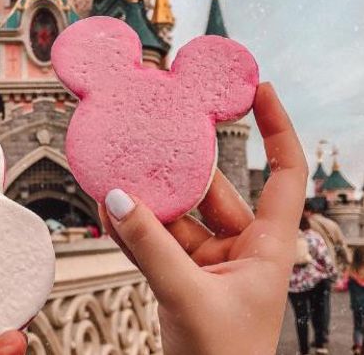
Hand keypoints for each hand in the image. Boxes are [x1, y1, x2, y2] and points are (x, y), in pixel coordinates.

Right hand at [98, 82, 306, 354]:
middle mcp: (241, 248)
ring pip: (174, 214)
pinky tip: (107, 206)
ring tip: (115, 168)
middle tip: (151, 131)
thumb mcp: (188, 298)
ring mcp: (208, 262)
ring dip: (144, 197)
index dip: (275, 129)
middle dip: (178, 165)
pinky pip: (152, 239)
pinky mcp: (178, 276)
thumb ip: (149, 246)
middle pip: (211, 189)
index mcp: (269, 248)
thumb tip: (116, 197)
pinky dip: (130, 225)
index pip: (282, 174)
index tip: (256, 91)